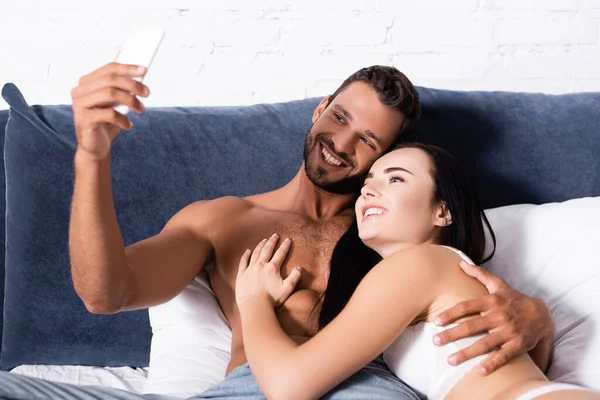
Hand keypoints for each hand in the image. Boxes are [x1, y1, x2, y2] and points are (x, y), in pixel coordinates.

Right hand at [71, 61, 149, 159]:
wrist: (96, 146)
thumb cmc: (106, 122)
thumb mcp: (115, 101)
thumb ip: (119, 85)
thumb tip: (135, 67)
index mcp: (86, 83)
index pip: (108, 69)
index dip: (127, 68)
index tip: (144, 71)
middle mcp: (80, 91)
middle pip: (110, 80)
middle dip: (132, 85)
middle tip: (147, 93)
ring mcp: (79, 105)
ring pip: (110, 93)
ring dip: (130, 100)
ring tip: (141, 109)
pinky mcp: (84, 119)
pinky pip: (109, 114)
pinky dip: (123, 119)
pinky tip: (128, 125)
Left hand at [236, 234, 302, 307]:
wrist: (254, 306)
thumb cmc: (272, 299)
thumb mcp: (287, 289)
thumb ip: (295, 277)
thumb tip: (299, 268)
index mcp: (272, 268)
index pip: (280, 254)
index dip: (285, 246)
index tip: (288, 239)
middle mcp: (261, 265)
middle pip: (267, 249)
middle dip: (272, 241)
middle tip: (275, 235)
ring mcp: (250, 269)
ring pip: (255, 253)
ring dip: (260, 245)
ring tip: (264, 240)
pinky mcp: (241, 275)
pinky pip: (243, 261)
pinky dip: (246, 255)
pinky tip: (248, 251)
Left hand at [433, 261, 553, 374]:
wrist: (542, 315)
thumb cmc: (514, 299)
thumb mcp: (498, 284)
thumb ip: (479, 274)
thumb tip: (461, 263)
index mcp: (491, 301)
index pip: (467, 306)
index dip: (451, 313)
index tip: (436, 321)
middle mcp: (499, 316)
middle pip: (472, 326)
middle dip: (452, 335)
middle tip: (436, 341)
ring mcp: (508, 332)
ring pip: (485, 344)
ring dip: (466, 353)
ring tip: (450, 361)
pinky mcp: (518, 345)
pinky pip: (503, 356)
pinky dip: (492, 364)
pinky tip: (479, 372)